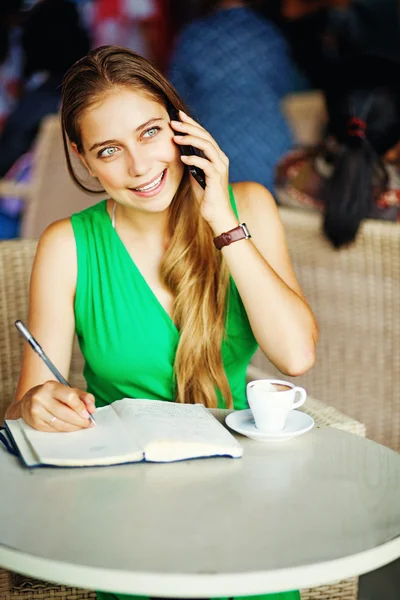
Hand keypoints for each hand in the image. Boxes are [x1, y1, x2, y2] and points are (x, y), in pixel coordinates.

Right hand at [19, 381, 95, 431]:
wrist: (29, 401)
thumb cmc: (53, 395)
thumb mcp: (68, 390)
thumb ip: (84, 397)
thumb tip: (92, 409)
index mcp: (51, 387)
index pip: (69, 397)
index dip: (80, 407)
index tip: (88, 414)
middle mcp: (41, 398)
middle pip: (65, 413)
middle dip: (80, 420)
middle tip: (88, 423)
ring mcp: (36, 411)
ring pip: (60, 424)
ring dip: (74, 427)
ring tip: (81, 426)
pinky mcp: (35, 423)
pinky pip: (54, 429)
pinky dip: (65, 430)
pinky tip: (70, 427)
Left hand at [171, 111, 237, 232]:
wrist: (218, 215)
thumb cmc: (207, 197)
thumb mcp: (196, 176)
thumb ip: (192, 164)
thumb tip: (180, 153)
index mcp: (216, 157)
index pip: (204, 135)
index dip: (192, 125)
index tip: (178, 116)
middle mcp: (221, 159)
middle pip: (205, 136)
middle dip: (189, 127)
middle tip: (173, 121)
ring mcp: (220, 167)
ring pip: (207, 146)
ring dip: (190, 140)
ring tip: (176, 136)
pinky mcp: (217, 178)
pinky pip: (205, 164)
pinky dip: (194, 159)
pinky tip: (183, 158)